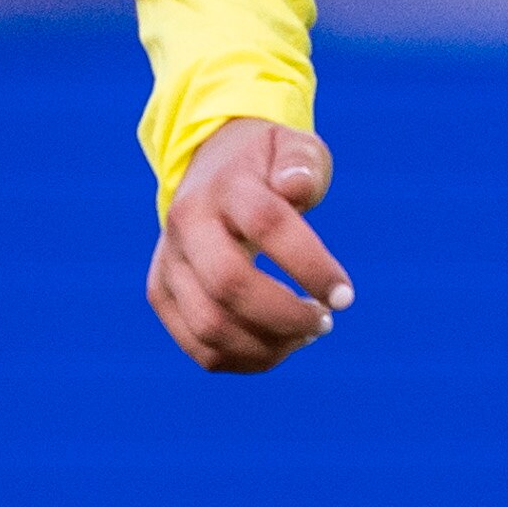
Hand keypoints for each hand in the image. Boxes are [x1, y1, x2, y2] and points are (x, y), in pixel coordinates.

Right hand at [146, 116, 349, 369]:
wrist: (210, 169)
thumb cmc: (267, 166)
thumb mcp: (291, 147)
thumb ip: (300, 162)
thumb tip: (296, 185)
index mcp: (226, 186)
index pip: (267, 224)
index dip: (310, 266)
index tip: (345, 296)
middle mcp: (186, 224)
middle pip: (229, 285)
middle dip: (287, 316)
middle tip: (325, 320)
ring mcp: (168, 262)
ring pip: (211, 327)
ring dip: (270, 345)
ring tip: (307, 332)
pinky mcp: (162, 294)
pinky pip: (202, 349)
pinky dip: (249, 360)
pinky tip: (280, 345)